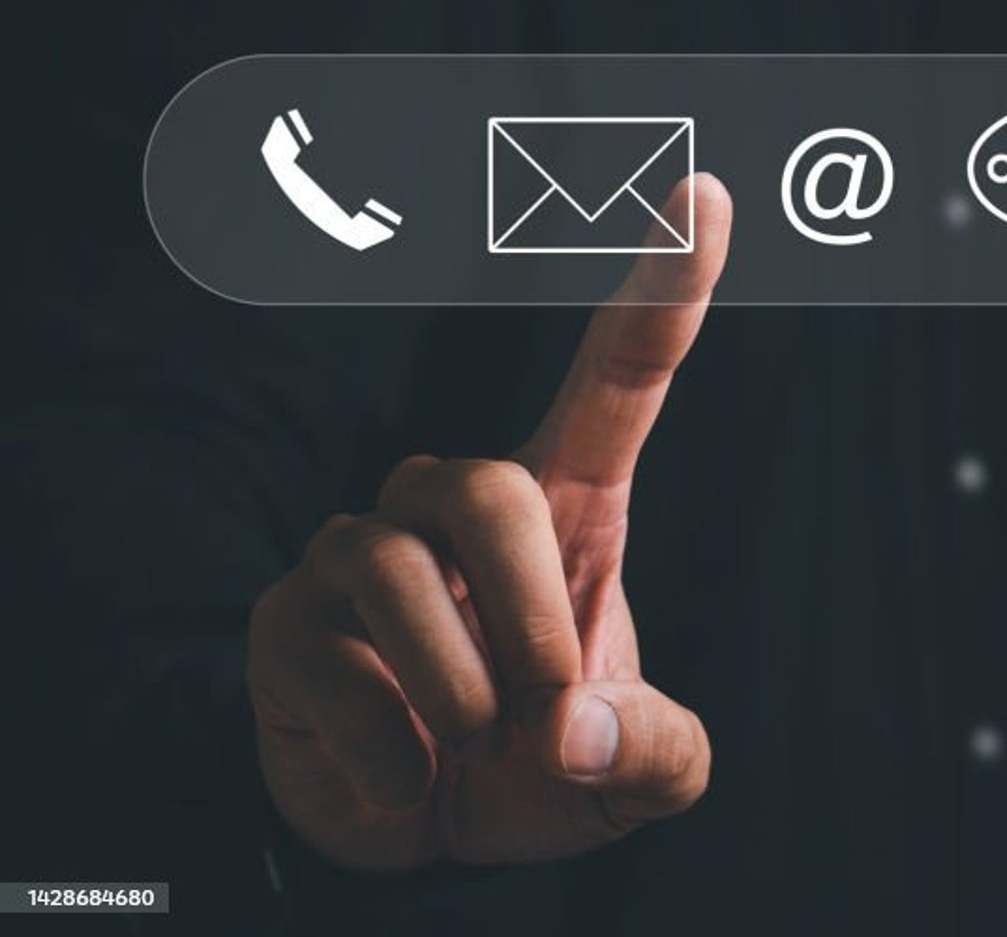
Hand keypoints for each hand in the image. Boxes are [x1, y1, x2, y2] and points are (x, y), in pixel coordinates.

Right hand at [247, 175, 731, 870]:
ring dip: (459, 687)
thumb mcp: (636, 771)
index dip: (661, 289)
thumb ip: (651, 751)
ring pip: (399, 568)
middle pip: (491, 491)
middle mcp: (458, 500)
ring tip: (472, 745)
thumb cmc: (542, 762)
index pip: (617, 376)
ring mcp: (363, 548)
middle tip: (546, 718)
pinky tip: (403, 773)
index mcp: (567, 502)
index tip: (703, 194)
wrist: (424, 830)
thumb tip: (573, 728)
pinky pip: (334, 660)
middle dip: (532, 624)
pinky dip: (388, 749)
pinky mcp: (286, 617)